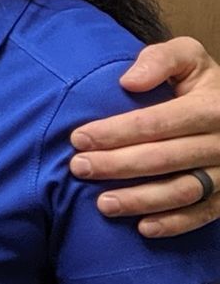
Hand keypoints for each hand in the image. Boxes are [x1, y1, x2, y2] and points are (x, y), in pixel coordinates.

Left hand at [69, 36, 219, 236]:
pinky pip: (204, 213)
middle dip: (117, 165)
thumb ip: (160, 60)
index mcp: (212, 106)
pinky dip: (174, 224)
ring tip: (102, 203)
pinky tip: (143, 228)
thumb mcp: (187, 56)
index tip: (78, 138)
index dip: (116, 132)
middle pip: (164, 158)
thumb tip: (129, 82)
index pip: (157, 122)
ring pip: (183, 191)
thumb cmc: (198, 82)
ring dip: (141, 200)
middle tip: (79, 168)